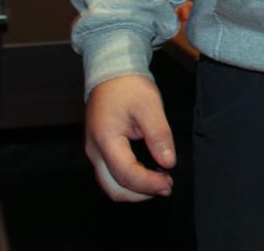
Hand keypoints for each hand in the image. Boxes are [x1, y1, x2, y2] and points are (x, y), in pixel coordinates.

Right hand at [85, 75, 175, 201]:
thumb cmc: (129, 85)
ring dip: (134, 188)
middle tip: (166, 186)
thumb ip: (159, 135)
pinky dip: (129, 179)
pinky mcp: (99, 147)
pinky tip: (147, 172)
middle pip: (114, 187)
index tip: (169, 183)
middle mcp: (95, 151)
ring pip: (110, 183)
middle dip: (140, 193)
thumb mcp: (149, 105)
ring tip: (159, 180)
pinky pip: (111, 173)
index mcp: (105, 140)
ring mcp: (94, 150)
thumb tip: (169, 163)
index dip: (149, 184)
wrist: (111, 69)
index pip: (126, 174)